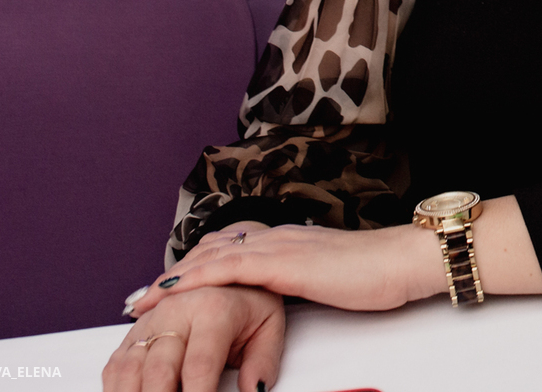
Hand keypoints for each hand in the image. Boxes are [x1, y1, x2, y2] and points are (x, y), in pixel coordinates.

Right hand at [102, 284, 282, 391]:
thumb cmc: (248, 302)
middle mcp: (176, 311)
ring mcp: (150, 320)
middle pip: (159, 370)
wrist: (226, 272)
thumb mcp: (269, 326)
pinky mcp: (134, 330)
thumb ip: (262, 362)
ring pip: (130, 368)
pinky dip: (118, 388)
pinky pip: (116, 365)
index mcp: (213, 310)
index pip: (200, 364)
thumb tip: (255, 391)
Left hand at [128, 221, 443, 317]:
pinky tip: (170, 292)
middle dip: (172, 276)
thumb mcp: (333, 277)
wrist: (404, 261)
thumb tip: (291, 295)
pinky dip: (192, 281)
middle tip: (136, 300)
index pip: (230, 249)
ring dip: (170, 281)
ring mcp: (279, 247)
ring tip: (139, 303)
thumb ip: (307, 280)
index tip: (167, 287)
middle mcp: (278, 238)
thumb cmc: (378, 274)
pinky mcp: (283, 264)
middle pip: (210, 252)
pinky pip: (226, 269)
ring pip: (210, 259)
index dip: (194, 267)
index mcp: (290, 241)